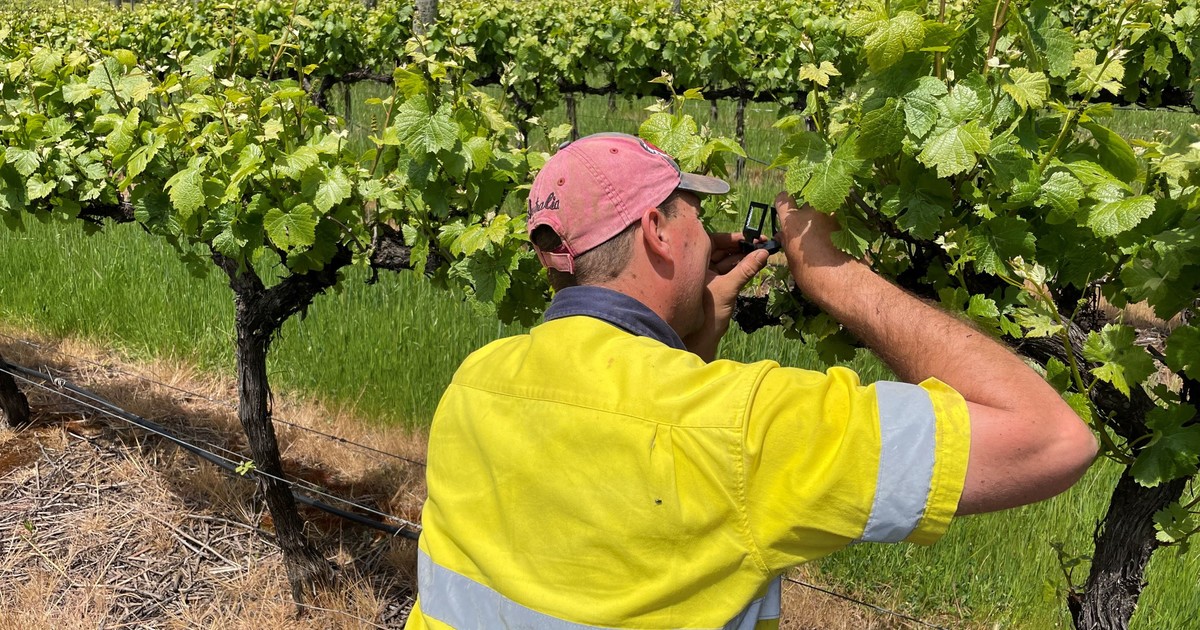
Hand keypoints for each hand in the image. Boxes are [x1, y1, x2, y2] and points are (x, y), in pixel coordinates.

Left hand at [682, 232, 768, 361]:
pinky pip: (730, 271)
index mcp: (694, 262)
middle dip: (740, 247)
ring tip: (761, 253)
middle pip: (722, 250)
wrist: (702, 337)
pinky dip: (741, 267)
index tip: (751, 237)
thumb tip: (764, 253)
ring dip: (743, 257)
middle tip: (760, 244)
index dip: (733, 238)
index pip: (714, 241)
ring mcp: (709, 276)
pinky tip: (755, 264)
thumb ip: (746, 270)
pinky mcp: (717, 285)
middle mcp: (700, 266)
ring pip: (727, 261)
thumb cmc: (708, 312)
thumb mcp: (729, 287)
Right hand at [773, 192, 852, 287]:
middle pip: (805, 201)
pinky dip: (836, 225)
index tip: (785, 210)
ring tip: (824, 235)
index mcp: (793, 223)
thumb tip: (783, 236)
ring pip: (824, 208)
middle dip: (805, 211)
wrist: (845, 283)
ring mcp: (832, 215)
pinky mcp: (848, 221)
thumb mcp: (793, 262)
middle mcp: (812, 214)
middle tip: (806, 227)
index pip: (783, 199)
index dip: (783, 204)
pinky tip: (837, 240)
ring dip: (822, 218)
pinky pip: (838, 217)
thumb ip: (788, 243)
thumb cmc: (814, 278)